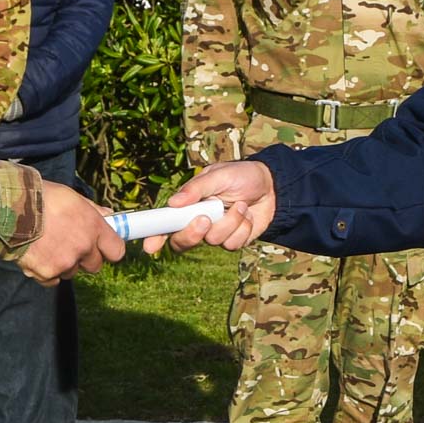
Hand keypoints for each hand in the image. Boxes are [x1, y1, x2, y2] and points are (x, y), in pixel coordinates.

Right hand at [18, 180, 124, 284]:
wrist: (10, 208)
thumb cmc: (42, 197)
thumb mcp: (72, 197)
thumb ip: (93, 210)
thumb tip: (109, 216)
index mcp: (93, 227)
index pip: (116, 251)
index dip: (108, 249)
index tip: (102, 247)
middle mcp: (83, 248)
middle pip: (95, 266)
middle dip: (85, 257)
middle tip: (70, 244)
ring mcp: (65, 263)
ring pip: (72, 272)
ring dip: (64, 263)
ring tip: (47, 244)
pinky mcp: (46, 274)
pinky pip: (53, 280)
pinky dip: (47, 271)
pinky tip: (38, 254)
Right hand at [143, 160, 276, 255]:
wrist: (273, 187)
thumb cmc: (241, 175)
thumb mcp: (219, 175)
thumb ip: (196, 188)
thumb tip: (173, 203)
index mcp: (188, 205)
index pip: (165, 224)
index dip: (154, 237)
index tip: (150, 247)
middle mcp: (198, 221)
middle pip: (182, 241)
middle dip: (192, 233)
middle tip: (205, 219)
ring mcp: (215, 233)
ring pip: (212, 241)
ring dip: (229, 222)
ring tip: (240, 204)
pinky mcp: (233, 241)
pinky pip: (232, 244)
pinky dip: (242, 227)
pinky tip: (247, 214)